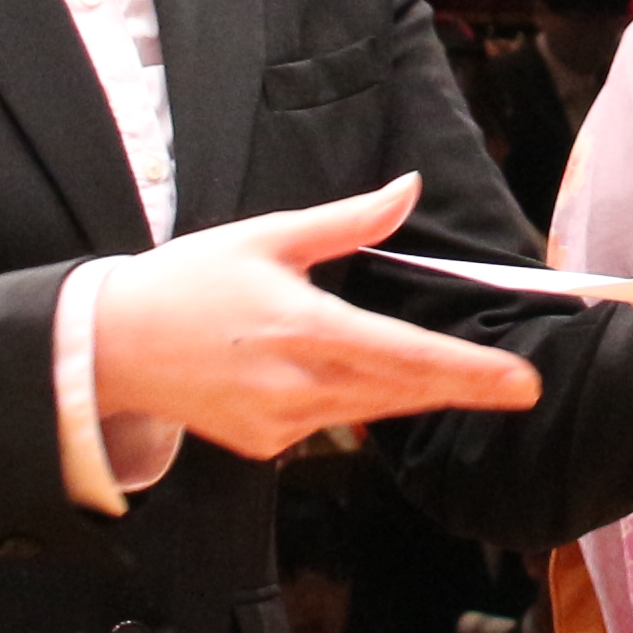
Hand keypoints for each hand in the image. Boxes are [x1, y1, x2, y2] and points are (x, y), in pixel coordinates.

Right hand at [86, 177, 544, 460]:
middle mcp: (295, 382)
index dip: (466, 370)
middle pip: (400, 390)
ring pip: (370, 410)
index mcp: (302, 325)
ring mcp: (279, 422)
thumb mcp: (268, 236)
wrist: (113, 346)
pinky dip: (349, 400)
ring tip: (460, 380)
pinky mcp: (265, 445)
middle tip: (519, 389)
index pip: (403, 354)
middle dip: (464, 388)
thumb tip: (407, 187)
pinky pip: (329, 423)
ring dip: (413, 392)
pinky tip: (331, 374)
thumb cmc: (190, 280)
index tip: (516, 381)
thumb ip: (347, 221)